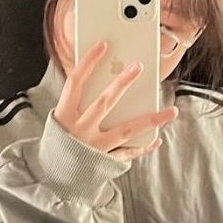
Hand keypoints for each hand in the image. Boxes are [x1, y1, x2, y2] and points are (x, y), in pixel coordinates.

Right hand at [54, 40, 178, 159]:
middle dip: (122, 83)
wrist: (51, 178)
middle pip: (104, 102)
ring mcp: (94, 147)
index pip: (75, 82)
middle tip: (139, 65)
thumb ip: (80, 101)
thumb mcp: (61, 119)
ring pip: (126, 130)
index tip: (103, 44)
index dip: (88, 62)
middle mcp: (79, 130)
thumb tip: (108, 78)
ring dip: (151, 120)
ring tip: (171, 111)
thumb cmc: (60, 141)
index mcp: (64, 115)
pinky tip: (157, 138)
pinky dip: (143, 146)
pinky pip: (128, 153)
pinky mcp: (104, 162)